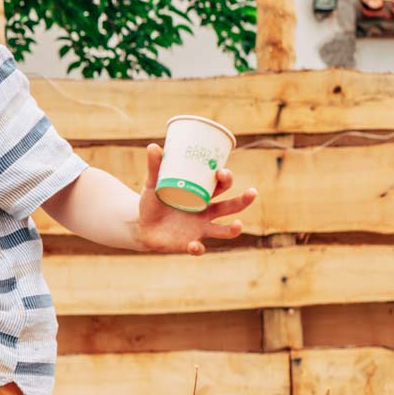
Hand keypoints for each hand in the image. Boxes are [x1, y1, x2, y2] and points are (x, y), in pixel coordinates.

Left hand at [133, 142, 256, 254]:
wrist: (141, 226)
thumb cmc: (153, 203)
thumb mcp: (153, 184)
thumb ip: (155, 167)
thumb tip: (154, 145)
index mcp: (202, 196)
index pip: (220, 186)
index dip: (225, 179)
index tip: (221, 172)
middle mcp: (206, 213)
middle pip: (231, 207)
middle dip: (243, 200)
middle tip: (252, 192)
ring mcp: (201, 229)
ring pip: (224, 231)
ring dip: (233, 229)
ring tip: (238, 225)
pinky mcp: (190, 244)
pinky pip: (199, 248)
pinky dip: (198, 247)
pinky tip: (194, 244)